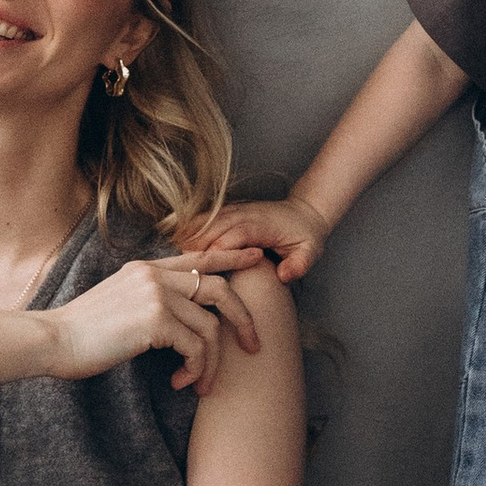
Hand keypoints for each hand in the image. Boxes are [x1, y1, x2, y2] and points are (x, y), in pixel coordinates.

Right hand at [46, 254, 260, 395]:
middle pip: (220, 289)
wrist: (52, 340)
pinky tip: (181, 382)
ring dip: (212, 363)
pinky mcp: (155, 319)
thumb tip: (178, 320)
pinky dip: (196, 369)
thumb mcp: (117, 303)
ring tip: (200, 385)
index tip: (257, 256)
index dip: (231, 255)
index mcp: (146, 269)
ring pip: (210, 328)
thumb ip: (148, 300)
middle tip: (253, 346)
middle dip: (243, 319)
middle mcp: (154, 275)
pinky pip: (196, 347)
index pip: (199, 256)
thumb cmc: (81, 333)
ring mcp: (156, 294)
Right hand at [178, 194, 332, 281]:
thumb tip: (284, 275)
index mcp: (260, 225)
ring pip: (204, 221)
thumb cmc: (306, 237)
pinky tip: (176, 243)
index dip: (216, 252)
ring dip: (189, 239)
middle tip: (182, 271)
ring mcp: (235, 210)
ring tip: (175, 260)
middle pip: (212, 228)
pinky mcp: (229, 211)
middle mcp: (244, 214)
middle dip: (196, 248)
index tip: (203, 270)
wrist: (306, 212)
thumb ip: (300, 264)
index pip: (232, 236)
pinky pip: (204, 217)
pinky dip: (190, 228)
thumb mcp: (310, 252)